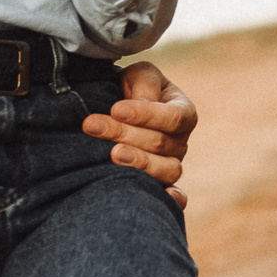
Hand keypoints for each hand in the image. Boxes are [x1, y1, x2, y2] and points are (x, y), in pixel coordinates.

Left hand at [82, 60, 196, 211]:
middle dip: (124, 133)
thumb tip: (141, 106)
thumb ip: (144, 86)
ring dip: (138, 163)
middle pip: (161, 144)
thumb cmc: (131, 88)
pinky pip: (171, 198)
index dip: (146, 115)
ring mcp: (171, 166)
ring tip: (111, 154)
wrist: (118, 107)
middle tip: (93, 125)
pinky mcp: (158, 185)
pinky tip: (147, 197)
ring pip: (165, 171)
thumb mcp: (140, 76)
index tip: (115, 108)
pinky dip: (168, 200)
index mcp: (182, 112)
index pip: (173, 117)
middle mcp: (180, 142)